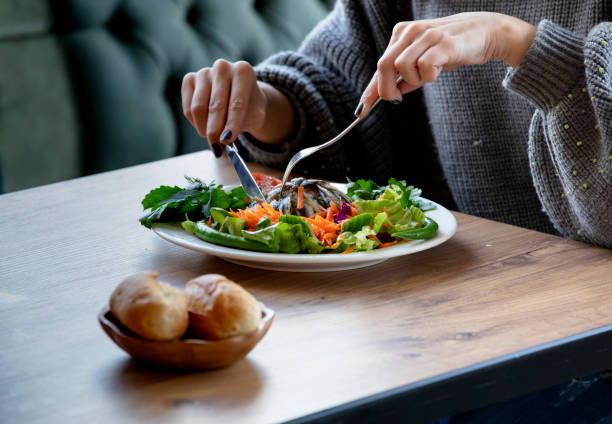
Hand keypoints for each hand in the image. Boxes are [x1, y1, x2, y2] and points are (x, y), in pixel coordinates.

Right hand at [182, 60, 294, 155]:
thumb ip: (244, 124)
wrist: (242, 94)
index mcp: (243, 71)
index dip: (232, 124)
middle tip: (218, 148)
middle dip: (215, 131)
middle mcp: (222, 67)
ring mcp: (204, 72)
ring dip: (204, 129)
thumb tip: (224, 139)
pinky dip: (195, 123)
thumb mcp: (256, 115)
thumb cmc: (250, 106)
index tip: (228, 140)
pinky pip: (188, 108)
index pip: (236, 102)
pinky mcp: (189, 79)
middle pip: (216, 105)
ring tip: (214, 138)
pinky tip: (205, 126)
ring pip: (198, 108)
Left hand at [356, 12, 536, 115]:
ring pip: (402, 68)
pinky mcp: (442, 43)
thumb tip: (391, 93)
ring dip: (415, 80)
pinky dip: (429, 77)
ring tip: (430, 74)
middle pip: (384, 65)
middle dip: (386, 89)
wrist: (488, 32)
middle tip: (397, 99)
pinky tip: (439, 70)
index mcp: (402, 33)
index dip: (370, 89)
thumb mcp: (426, 61)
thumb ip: (408, 76)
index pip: (381, 64)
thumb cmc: (454, 47)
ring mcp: (426, 35)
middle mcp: (411, 30)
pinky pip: (424, 68)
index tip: (361, 110)